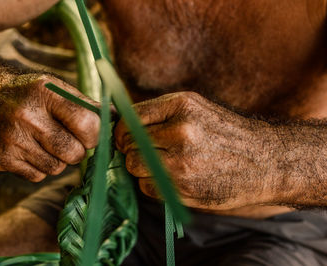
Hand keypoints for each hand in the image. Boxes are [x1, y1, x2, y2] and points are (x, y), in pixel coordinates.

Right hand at [0, 74, 99, 181]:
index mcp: (45, 93)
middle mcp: (25, 116)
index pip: (86, 123)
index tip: (90, 134)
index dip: (95, 134)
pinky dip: (40, 167)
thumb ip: (87, 104)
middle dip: (78, 150)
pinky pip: (37, 176)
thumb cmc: (29, 93)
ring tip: (46, 142)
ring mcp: (10, 140)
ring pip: (56, 168)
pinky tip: (30, 149)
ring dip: (58, 159)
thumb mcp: (56, 87)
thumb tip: (117, 117)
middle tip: (69, 140)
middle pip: (73, 153)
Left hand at [115, 92, 273, 209]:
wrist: (265, 162)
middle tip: (148, 154)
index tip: (125, 139)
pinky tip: (173, 180)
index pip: (129, 119)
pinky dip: (153, 186)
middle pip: (128, 145)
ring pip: (134, 167)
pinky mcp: (185, 188)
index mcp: (181, 105)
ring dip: (142, 170)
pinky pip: (147, 188)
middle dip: (132, 151)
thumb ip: (159, 114)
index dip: (121, 132)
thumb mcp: (196, 108)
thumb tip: (117, 121)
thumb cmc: (226, 134)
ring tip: (164, 167)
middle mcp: (181, 131)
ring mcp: (182, 162)